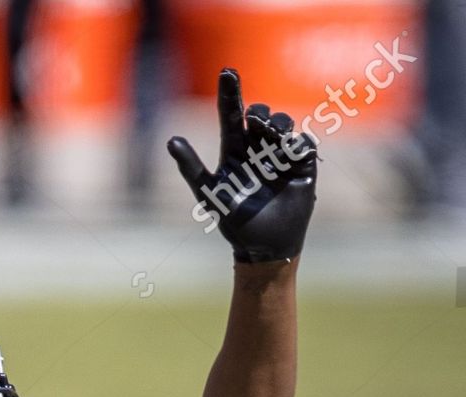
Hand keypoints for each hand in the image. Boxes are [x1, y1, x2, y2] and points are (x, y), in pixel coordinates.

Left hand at [168, 68, 317, 263]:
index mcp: (235, 151)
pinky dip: (297, 143)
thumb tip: (171, 140)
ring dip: (278, 124)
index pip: (232, 116)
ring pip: (282, 124)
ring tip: (273, 136)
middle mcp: (258, 148)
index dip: (230, 93)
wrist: (265, 246)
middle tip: (255, 121)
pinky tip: (290, 152)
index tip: (226, 71)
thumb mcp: (210, 194)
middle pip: (260, 114)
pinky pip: (304, 143)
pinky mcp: (302, 165)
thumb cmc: (235, 223)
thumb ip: (192, 168)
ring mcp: (281, 155)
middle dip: (259, 112)